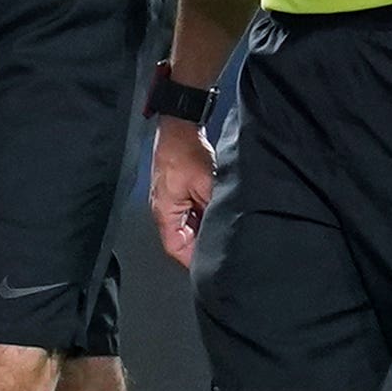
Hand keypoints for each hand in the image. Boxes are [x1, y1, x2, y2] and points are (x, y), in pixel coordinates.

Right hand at [148, 116, 212, 268]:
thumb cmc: (186, 150)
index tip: (213, 263)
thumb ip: (215, 209)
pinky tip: (217, 208)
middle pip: (183, 240)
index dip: (194, 260)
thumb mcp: (208, 184)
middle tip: (224, 242)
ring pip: (189, 226)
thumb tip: (226, 226)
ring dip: (205, 226)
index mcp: (165, 212)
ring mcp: (171, 201)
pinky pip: (191, 212)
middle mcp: (165, 210)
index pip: (176, 249)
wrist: (180, 126)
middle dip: (203, 242)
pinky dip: (204, 213)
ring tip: (222, 222)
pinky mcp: (179, 193)